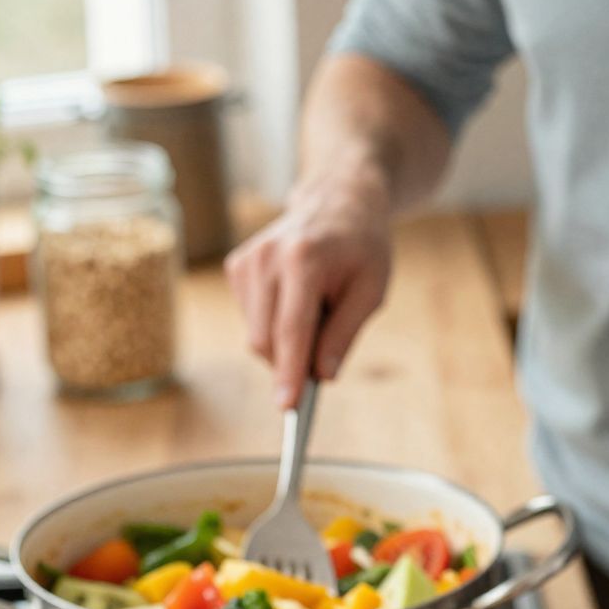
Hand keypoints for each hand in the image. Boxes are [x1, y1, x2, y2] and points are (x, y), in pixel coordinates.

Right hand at [225, 160, 393, 405]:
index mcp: (303, 260)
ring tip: (316, 309)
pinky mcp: (236, 266)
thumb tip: (321, 377)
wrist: (338, 201)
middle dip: (291, 363)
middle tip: (324, 357)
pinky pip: (252, 320)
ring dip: (286, 343)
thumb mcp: (371, 291)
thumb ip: (344, 334)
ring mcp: (246, 261)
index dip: (289, 372)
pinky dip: (275, 325)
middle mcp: (266, 258)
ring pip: (256, 335)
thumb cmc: (362, 248)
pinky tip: (296, 299)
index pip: (291, 329)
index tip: (287, 407)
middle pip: (265, 339)